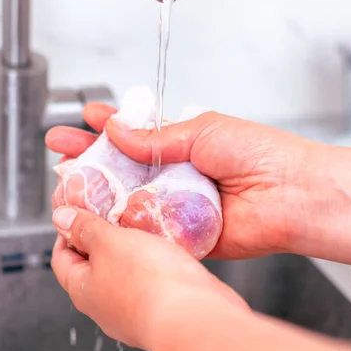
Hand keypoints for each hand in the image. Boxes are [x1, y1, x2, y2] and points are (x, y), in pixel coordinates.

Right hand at [46, 104, 318, 258]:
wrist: (290, 195)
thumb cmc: (259, 154)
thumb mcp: (202, 130)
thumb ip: (156, 137)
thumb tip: (119, 130)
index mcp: (183, 143)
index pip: (135, 132)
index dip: (107, 125)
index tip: (83, 118)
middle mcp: (175, 173)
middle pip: (124, 166)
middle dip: (90, 157)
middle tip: (60, 148)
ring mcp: (176, 203)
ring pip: (129, 199)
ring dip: (100, 193)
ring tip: (69, 184)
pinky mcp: (180, 232)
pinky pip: (146, 229)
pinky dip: (124, 225)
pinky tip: (101, 218)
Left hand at [50, 205, 247, 348]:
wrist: (194, 317)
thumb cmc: (148, 282)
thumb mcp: (109, 242)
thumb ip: (85, 229)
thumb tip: (60, 218)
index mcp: (82, 291)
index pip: (61, 259)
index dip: (66, 233)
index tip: (77, 214)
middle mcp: (104, 309)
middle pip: (92, 270)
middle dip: (100, 242)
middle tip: (111, 217)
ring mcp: (132, 315)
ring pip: (122, 277)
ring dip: (128, 254)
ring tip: (140, 231)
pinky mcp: (160, 313)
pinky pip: (149, 285)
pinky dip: (151, 268)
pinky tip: (164, 253)